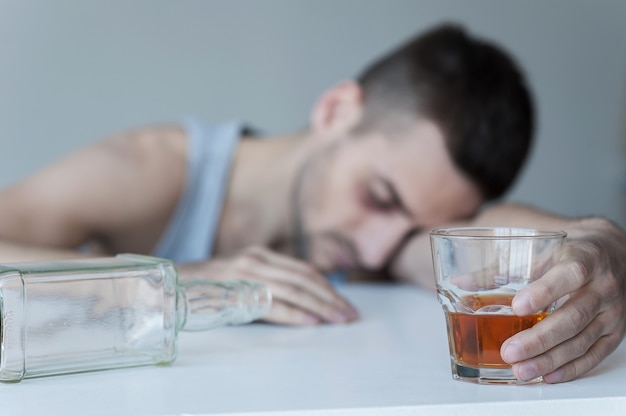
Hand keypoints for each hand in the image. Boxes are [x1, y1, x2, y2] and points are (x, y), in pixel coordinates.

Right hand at [176, 246, 358, 325]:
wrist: (168, 286)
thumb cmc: (205, 287)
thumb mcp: (240, 276)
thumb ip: (267, 282)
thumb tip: (301, 298)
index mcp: (259, 256)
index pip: (303, 270)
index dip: (327, 286)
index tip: (344, 302)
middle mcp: (255, 261)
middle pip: (304, 279)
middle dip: (331, 298)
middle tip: (350, 315)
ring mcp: (244, 275)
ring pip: (293, 290)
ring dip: (320, 306)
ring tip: (338, 320)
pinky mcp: (234, 293)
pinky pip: (270, 304)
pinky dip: (293, 314)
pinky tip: (310, 322)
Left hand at [501, 217, 625, 382]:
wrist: (613, 253)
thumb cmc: (568, 252)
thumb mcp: (539, 250)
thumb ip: (502, 268)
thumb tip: (461, 281)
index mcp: (585, 258)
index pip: (569, 274)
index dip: (544, 291)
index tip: (517, 307)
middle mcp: (603, 286)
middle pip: (573, 316)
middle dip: (539, 338)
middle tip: (509, 351)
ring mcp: (612, 311)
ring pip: (582, 340)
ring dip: (550, 359)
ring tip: (521, 369)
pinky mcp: (616, 332)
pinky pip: (595, 354)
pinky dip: (570, 368)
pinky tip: (548, 374)